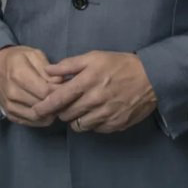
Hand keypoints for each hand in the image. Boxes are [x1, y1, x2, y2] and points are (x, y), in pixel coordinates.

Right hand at [0, 46, 57, 126]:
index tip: (67, 88)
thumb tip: (60, 84)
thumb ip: (49, 69)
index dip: (60, 92)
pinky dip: (42, 119)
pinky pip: (30, 123)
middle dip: (57, 103)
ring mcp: (9, 105)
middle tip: (65, 98)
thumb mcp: (34, 55)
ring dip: (51, 113)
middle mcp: (12, 92)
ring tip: (58, 104)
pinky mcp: (9, 114)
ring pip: (37, 116)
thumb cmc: (16, 59)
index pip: (46, 92)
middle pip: (42, 105)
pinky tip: (48, 112)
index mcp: (19, 74)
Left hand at [38, 51, 158, 134]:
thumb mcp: (94, 57)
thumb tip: (48, 70)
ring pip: (79, 125)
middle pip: (66, 115)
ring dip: (75, 119)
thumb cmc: (120, 65)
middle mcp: (95, 101)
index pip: (58, 99)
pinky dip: (91, 123)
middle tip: (64, 105)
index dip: (44, 107)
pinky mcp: (116, 124)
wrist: (151, 78)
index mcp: (87, 82)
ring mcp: (106, 115)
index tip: (36, 110)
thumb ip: (69, 65)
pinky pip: (95, 129)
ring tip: (80, 109)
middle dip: (61, 111)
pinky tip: (95, 113)